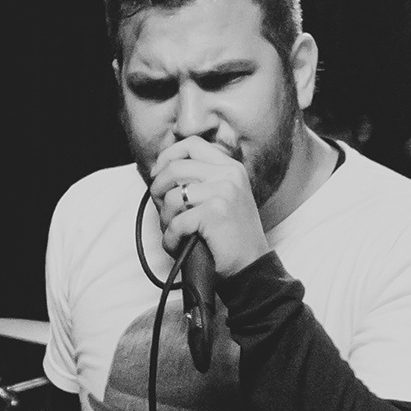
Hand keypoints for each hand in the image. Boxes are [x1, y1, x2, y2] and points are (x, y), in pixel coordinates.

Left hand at [150, 135, 272, 273]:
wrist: (252, 266)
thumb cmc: (232, 237)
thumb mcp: (223, 198)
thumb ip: (201, 180)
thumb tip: (160, 171)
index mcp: (231, 167)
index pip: (192, 144)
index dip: (168, 156)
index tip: (157, 174)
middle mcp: (229, 175)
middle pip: (175, 167)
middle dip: (158, 189)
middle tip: (160, 208)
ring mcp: (224, 192)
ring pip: (172, 196)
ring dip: (164, 218)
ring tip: (172, 232)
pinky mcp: (215, 213)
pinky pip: (177, 222)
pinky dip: (170, 238)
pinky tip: (177, 246)